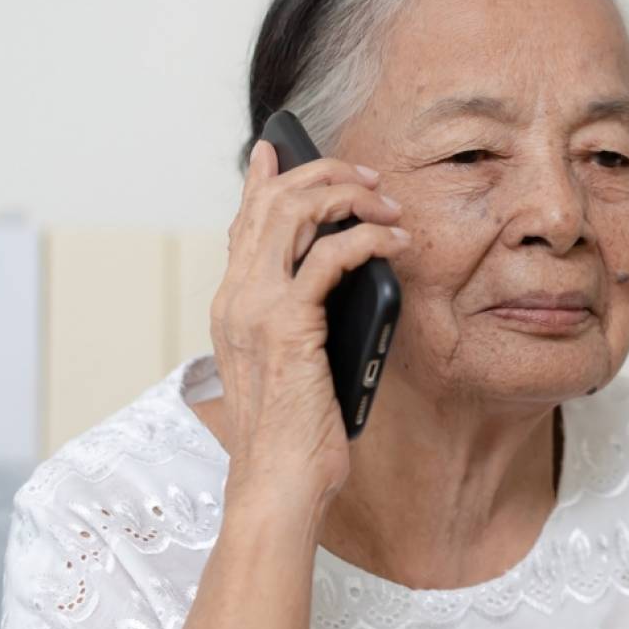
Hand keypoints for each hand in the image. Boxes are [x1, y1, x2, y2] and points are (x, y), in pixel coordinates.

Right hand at [207, 140, 409, 517]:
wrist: (279, 481)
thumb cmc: (296, 432)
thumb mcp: (294, 362)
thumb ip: (303, 316)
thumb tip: (343, 278)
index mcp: (232, 304)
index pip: (243, 221)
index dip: (262, 179)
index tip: (278, 147)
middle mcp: (235, 297)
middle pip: (271, 201)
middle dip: (323, 174)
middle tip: (369, 180)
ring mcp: (256, 308)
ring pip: (295, 213)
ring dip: (349, 196)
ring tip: (387, 205)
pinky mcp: (289, 324)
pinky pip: (332, 255)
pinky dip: (369, 238)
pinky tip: (396, 244)